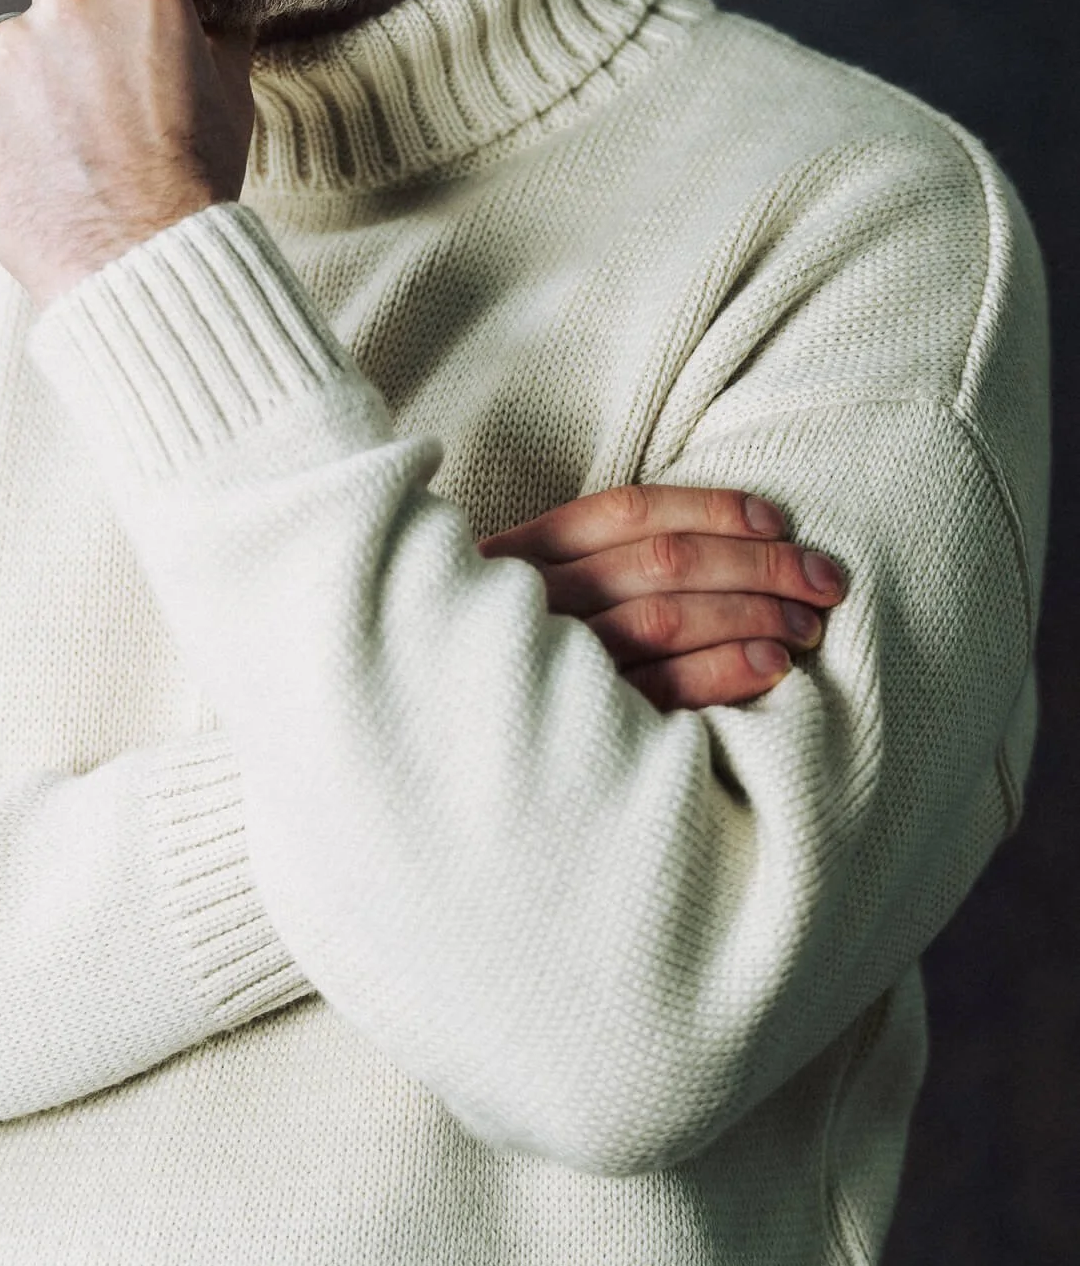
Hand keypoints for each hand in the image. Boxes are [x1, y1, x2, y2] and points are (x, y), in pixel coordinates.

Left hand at [0, 0, 257, 307]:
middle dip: (76, 55)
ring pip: (17, 57)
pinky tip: (35, 169)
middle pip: (61, 6)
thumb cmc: (198, 175)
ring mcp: (7, 44)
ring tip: (75, 158)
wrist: (142, 261)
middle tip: (110, 125)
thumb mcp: (227, 80)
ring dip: (37, 96)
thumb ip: (202, 17)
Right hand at [476, 484, 844, 712]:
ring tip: (808, 626)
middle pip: (661, 562)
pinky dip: (721, 672)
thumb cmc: (514, 664)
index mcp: (520, 555)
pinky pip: (659, 692)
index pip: (627, 511)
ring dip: (751, 615)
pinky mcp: (572, 728)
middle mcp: (531, 603)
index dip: (710, 509)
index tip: (777, 520)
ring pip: (664, 620)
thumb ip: (601, 565)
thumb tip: (732, 538)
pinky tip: (770, 667)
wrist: (440, 755)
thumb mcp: (535, 596)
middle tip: (825, 578)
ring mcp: (549, 666)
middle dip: (758, 564)